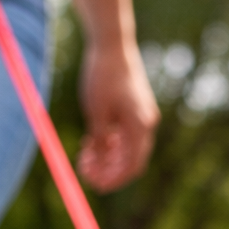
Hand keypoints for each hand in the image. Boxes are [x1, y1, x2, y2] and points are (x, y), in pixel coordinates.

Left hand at [78, 41, 159, 191]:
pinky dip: (109, 143)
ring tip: (83, 155)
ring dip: (105, 158)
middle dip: (108, 170)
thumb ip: (98, 144)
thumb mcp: (96, 114)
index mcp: (140, 126)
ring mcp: (141, 117)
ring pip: (125, 149)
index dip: (114, 180)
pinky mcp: (134, 110)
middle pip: (130, 160)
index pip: (132, 166)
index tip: (95, 186)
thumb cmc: (103, 75)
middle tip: (83, 172)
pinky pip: (124, 136)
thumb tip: (94, 170)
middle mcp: (145, 124)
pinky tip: (90, 142)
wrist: (112, 43)